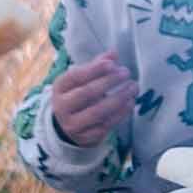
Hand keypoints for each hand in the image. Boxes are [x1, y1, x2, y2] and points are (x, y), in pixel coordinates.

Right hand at [40, 20, 143, 145]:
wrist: (67, 126)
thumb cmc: (78, 95)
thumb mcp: (81, 79)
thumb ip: (97, 65)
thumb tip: (114, 53)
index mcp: (60, 87)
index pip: (75, 77)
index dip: (94, 70)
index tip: (112, 64)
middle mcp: (62, 107)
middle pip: (86, 94)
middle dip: (108, 82)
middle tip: (126, 72)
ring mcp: (73, 125)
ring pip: (97, 112)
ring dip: (118, 99)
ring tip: (133, 88)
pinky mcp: (86, 138)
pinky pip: (105, 126)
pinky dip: (120, 114)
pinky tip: (130, 103)